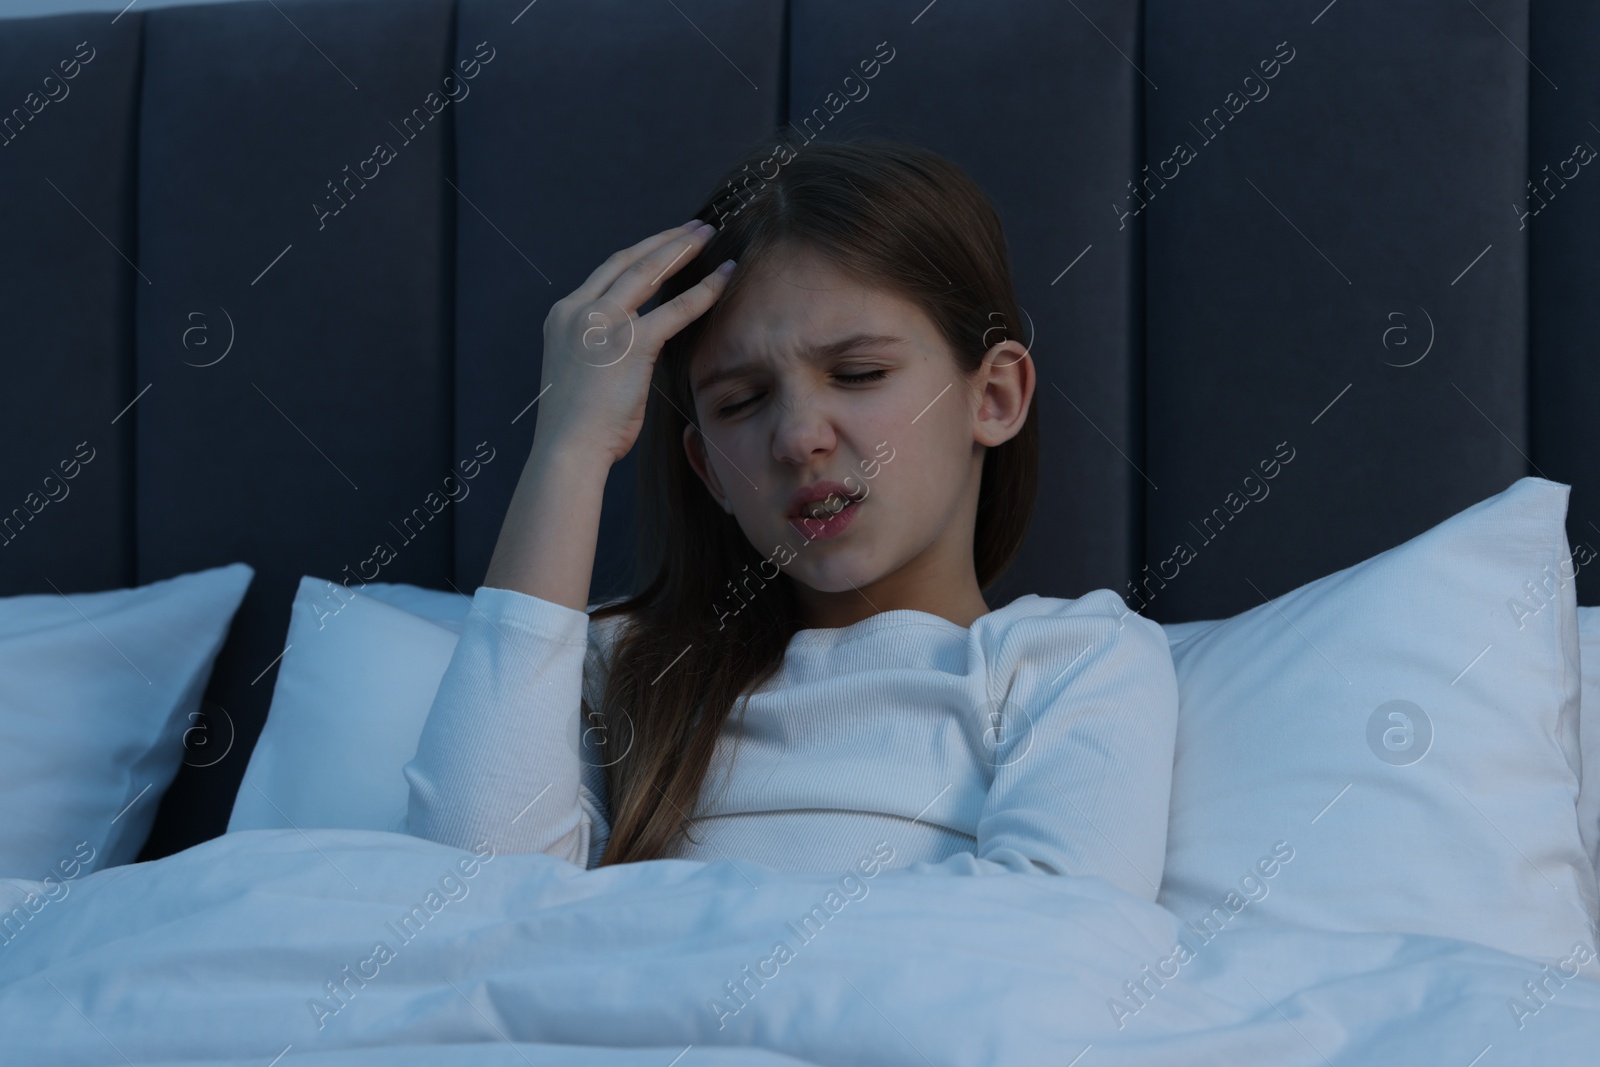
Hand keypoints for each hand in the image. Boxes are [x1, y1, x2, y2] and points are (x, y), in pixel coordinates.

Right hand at [534, 220, 733, 465]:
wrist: (567, 448)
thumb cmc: (578, 424)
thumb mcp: (581, 371)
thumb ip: (601, 347)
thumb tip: (628, 343)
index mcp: (564, 315)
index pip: (608, 271)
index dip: (642, 252)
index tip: (665, 242)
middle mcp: (579, 310)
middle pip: (629, 260)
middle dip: (666, 241)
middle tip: (695, 228)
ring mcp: (602, 323)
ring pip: (650, 272)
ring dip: (683, 250)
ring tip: (710, 236)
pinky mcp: (630, 343)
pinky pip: (675, 309)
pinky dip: (704, 291)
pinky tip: (725, 277)